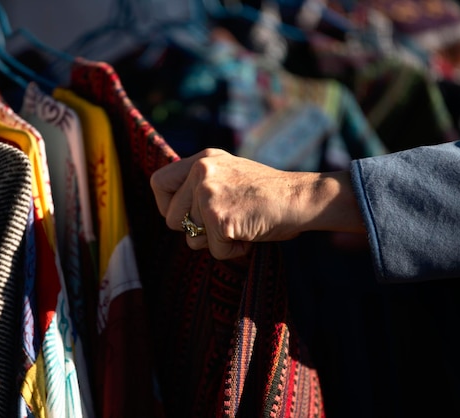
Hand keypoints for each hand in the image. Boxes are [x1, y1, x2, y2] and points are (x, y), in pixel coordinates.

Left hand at [150, 148, 364, 259]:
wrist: (301, 198)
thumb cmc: (270, 195)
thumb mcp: (230, 176)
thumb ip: (202, 186)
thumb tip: (176, 214)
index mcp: (203, 160)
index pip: (158, 182)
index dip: (166, 205)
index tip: (183, 216)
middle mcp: (201, 172)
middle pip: (171, 218)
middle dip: (193, 230)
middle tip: (222, 225)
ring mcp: (208, 193)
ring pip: (191, 238)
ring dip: (215, 241)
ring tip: (241, 225)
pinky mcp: (218, 217)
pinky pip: (213, 250)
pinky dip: (232, 250)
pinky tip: (249, 234)